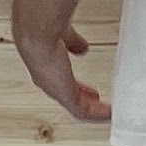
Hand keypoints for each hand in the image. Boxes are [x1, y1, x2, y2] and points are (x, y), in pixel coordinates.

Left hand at [12, 10, 109, 125]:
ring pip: (76, 106)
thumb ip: (73, 43)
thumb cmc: (44, 32)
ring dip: (92, 109)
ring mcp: (56, 90)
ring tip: (104, 112)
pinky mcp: (64, 96)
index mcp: (47, 66)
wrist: (38, 37)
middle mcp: (49, 81)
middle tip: (96, 101)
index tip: (88, 89)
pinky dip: (96, 113)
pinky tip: (107, 113)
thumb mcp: (64, 37)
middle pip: (68, 95)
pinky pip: (82, 111)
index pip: (62, 80)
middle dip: (84, 98)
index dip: (76, 85)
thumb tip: (81, 47)